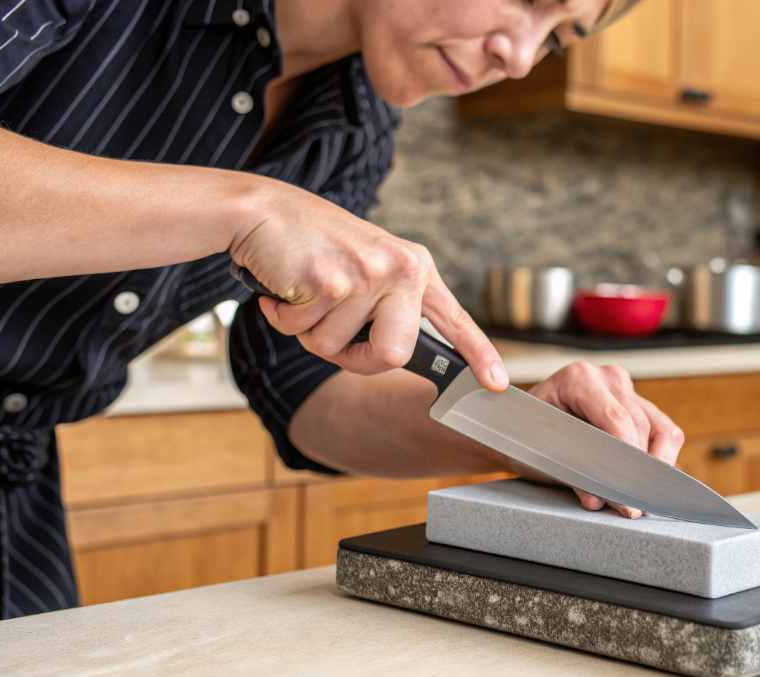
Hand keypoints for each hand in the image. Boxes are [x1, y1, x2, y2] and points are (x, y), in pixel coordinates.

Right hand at [229, 178, 506, 388]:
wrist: (262, 210)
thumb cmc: (311, 246)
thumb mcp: (366, 270)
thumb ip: (386, 309)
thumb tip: (390, 358)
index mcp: (414, 266)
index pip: (453, 319)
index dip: (478, 354)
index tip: (497, 384)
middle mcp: (400, 267)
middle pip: (393, 356)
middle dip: (354, 357)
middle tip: (329, 329)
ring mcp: (368, 272)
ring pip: (337, 348)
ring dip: (308, 331)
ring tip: (304, 292)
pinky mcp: (331, 280)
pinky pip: (304, 332)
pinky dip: (284, 319)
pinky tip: (285, 287)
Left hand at [529, 362, 685, 517]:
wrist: (516, 425)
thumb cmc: (525, 438)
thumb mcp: (544, 458)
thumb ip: (575, 479)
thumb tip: (601, 502)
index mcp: (579, 379)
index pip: (617, 419)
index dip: (629, 457)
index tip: (631, 489)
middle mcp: (607, 377)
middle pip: (641, 425)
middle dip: (641, 468)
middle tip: (635, 504)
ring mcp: (624, 387)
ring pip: (661, 428)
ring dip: (655, 464)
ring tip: (642, 495)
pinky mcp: (637, 402)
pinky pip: (662, 430)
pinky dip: (658, 457)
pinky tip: (645, 479)